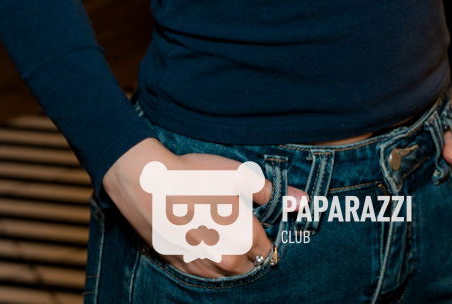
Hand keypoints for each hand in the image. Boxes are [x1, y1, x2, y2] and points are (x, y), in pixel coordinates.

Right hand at [103, 139, 305, 279]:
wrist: (147, 185)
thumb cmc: (193, 176)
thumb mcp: (236, 175)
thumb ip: (271, 191)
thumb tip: (304, 201)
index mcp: (243, 238)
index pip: (266, 250)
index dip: (266, 238)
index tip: (261, 226)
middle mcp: (224, 259)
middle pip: (248, 267)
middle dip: (251, 254)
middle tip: (244, 234)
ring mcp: (201, 266)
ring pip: (226, 276)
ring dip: (231, 264)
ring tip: (227, 242)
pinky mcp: (180, 265)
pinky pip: (203, 276)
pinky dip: (210, 267)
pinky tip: (207, 250)